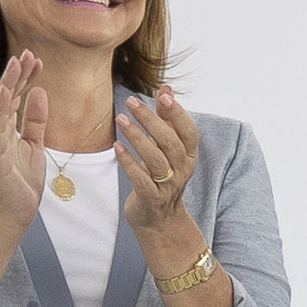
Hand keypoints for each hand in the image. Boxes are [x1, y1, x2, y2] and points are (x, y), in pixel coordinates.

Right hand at [0, 58, 51, 227]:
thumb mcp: (34, 145)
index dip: (24, 77)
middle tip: (27, 52)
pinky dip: (1, 110)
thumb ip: (35, 120)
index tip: (37, 59)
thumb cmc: (22, 181)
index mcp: (2, 129)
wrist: (16, 213)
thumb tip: (39, 91)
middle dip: (15, 74)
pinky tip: (7, 93)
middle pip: (3, 97)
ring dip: (7, 85)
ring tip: (16, 64)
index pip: (13, 97)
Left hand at [113, 89, 202, 235]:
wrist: (159, 219)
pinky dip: (128, 162)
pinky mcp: (151, 198)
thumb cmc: (162, 176)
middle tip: (131, 102)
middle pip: (169, 142)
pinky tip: (117, 147)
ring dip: (137, 137)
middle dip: (150, 120)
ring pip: (155, 159)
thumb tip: (167, 88)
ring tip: (121, 119)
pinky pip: (140, 178)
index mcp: (189, 155)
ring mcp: (168, 186)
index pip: (189, 131)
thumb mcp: (168, 148)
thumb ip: (167, 118)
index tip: (163, 95)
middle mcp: (182, 170)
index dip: (177, 113)